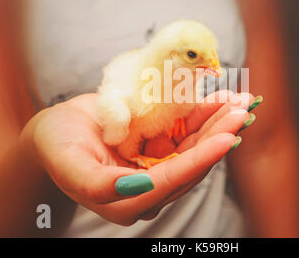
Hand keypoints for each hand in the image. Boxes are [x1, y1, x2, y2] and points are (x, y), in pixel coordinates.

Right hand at [20, 90, 255, 224]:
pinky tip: (220, 98)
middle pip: (193, 162)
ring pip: (196, 145)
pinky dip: (203, 114)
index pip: (173, 180)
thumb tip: (142, 187)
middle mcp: (150, 188)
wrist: (55, 131)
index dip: (202, 159)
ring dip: (218, 122)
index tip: (228, 137)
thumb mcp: (69, 165)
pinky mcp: (160, 148)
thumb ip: (100, 185)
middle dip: (219, 135)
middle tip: (243, 110)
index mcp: (129, 200)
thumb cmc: (56, 146)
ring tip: (240, 100)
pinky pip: (186, 131)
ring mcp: (157, 166)